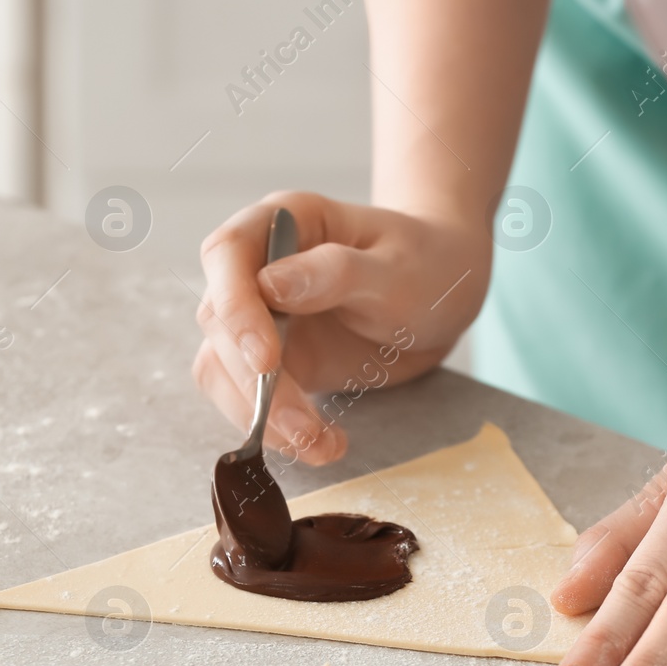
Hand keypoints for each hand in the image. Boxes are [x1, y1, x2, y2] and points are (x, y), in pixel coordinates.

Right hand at [193, 191, 488, 464]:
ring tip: (319, 444)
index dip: (236, 308)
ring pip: (223, 369)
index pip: (228, 254)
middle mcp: (258, 267)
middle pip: (220, 323)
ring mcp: (261, 317)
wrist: (446, 297)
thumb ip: (336, 272)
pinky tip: (323, 443)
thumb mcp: (397, 268)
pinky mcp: (274, 362)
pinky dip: (277, 430)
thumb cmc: (428, 264)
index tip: (266, 360)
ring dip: (260, 416)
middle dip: (254, 383)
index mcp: (284, 221)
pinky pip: (250, 399)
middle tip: (304, 426)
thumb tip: (269, 285)